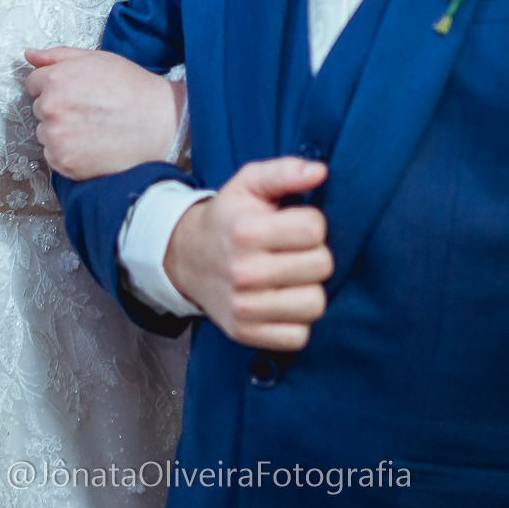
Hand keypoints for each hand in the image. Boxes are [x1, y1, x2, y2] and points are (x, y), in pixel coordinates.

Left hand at [23, 47, 184, 179]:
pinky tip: (92, 146)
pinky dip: (68, 153)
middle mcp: (51, 108)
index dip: (56, 87)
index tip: (76, 94)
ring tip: (93, 129)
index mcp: (56, 79)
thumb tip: (29, 55)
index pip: (34, 84)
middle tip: (89, 110)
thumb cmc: (132, 88)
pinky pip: (53, 156)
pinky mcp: (64, 162)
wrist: (161, 123)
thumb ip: (57, 56)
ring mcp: (56, 138)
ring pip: (46, 134)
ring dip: (61, 132)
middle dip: (58, 109)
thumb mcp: (96, 59)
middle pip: (40, 109)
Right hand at [166, 157, 331, 350]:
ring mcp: (244, 307)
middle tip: (294, 251)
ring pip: (315, 305)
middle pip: (322, 266)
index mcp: (247, 231)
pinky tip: (282, 302)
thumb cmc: (228, 218)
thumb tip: (320, 171)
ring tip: (291, 278)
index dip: (312, 223)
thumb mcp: (248, 183)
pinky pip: (299, 336)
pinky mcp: (245, 333)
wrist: (187, 257)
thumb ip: (284, 170)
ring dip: (309, 290)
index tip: (295, 225)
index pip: (315, 228)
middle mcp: (244, 271)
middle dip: (314, 255)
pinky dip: (296, 322)